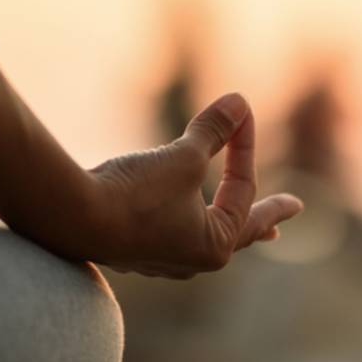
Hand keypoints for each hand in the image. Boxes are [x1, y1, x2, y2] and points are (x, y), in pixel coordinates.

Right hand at [84, 93, 303, 277]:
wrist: (73, 217)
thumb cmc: (136, 192)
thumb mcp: (183, 156)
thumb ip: (214, 130)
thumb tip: (239, 101)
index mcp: (216, 245)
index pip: (242, 189)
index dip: (244, 146)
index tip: (240, 112)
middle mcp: (192, 260)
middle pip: (238, 232)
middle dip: (263, 219)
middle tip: (288, 215)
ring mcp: (160, 259)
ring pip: (201, 237)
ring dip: (220, 223)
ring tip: (230, 223)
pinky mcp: (131, 250)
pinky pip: (170, 236)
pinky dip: (183, 224)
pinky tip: (178, 224)